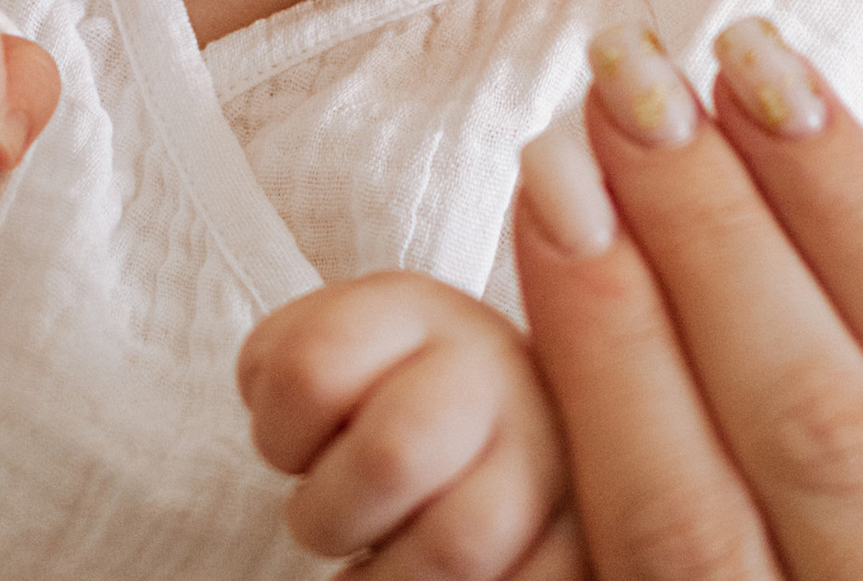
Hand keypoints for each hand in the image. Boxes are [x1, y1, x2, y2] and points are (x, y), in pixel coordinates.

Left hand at [239, 272, 582, 579]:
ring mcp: (555, 452)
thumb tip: (278, 395)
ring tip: (374, 566)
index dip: (278, 432)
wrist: (497, 427)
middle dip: (329, 514)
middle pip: (391, 455)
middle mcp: (499, 366)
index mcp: (419, 308)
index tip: (293, 449)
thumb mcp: (333, 354)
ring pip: (456, 545)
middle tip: (327, 521)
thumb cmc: (386, 403)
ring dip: (387, 579)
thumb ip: (296, 362)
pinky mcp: (584, 538)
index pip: (312, 367)